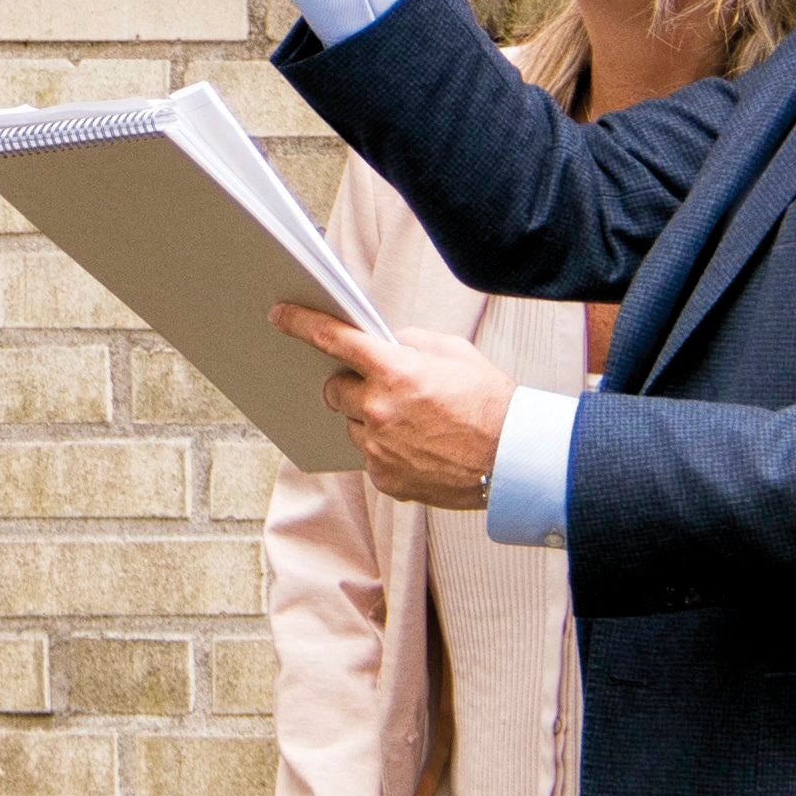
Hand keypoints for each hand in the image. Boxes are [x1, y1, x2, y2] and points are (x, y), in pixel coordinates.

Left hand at [294, 307, 512, 509]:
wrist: (516, 460)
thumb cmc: (491, 402)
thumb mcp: (455, 352)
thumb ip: (411, 342)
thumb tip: (387, 343)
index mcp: (395, 371)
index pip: (333, 340)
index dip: (301, 324)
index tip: (279, 316)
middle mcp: (378, 410)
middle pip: (334, 390)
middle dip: (349, 385)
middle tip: (379, 388)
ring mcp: (379, 448)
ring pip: (352, 426)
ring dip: (370, 420)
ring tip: (413, 424)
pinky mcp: (386, 479)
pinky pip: (370, 458)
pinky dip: (386, 451)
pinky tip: (419, 449)